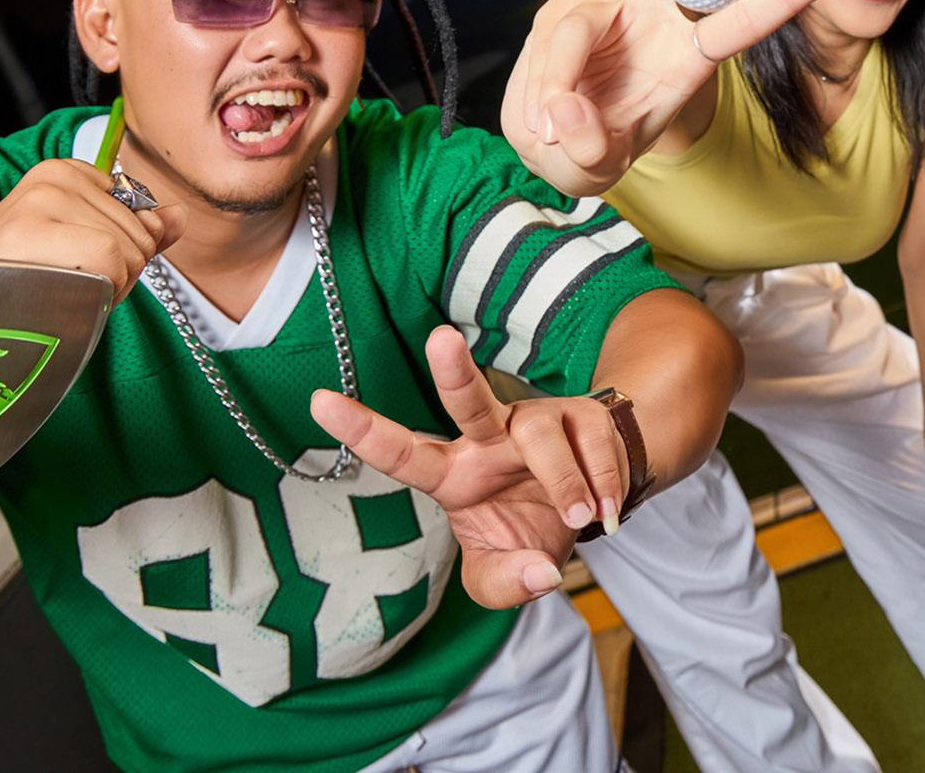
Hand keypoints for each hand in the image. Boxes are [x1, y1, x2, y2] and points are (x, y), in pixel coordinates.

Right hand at [0, 158, 185, 298]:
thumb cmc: (22, 289)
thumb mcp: (85, 251)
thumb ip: (136, 231)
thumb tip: (179, 215)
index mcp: (64, 172)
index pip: (141, 211)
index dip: (122, 251)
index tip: (76, 264)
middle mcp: (54, 176)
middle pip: (142, 232)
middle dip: (119, 273)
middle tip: (66, 285)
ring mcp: (43, 198)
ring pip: (132, 249)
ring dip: (109, 287)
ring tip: (59, 291)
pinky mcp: (37, 226)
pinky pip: (112, 261)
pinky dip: (101, 292)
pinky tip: (62, 297)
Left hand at [310, 326, 629, 608]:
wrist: (590, 510)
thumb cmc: (528, 534)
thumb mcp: (504, 578)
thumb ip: (507, 585)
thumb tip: (540, 573)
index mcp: (452, 475)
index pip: (403, 453)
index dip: (362, 430)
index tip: (319, 402)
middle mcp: (488, 438)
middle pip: (468, 400)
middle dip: (453, 371)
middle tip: (440, 339)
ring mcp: (535, 421)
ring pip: (541, 437)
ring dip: (563, 482)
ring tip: (581, 517)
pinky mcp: (582, 416)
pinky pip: (593, 444)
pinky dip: (604, 483)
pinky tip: (605, 508)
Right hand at [503, 0, 840, 194]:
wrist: (555, 146)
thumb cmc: (595, 150)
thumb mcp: (597, 165)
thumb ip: (588, 146)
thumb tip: (567, 115)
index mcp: (687, 55)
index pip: (739, 21)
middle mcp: (653, 17)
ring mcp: (606, 10)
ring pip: (573, 29)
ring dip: (556, 86)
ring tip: (556, 132)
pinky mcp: (564, 15)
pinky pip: (545, 45)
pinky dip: (536, 88)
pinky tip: (542, 119)